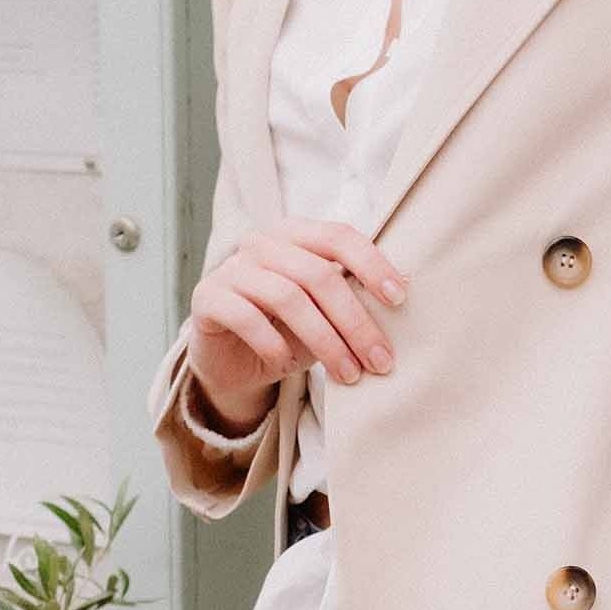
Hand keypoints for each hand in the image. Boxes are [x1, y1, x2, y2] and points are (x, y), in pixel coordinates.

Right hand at [185, 218, 409, 428]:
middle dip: (355, 322)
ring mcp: (231, 268)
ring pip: (287, 297)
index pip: (338, 236)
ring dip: (325, 341)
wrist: (232, 361)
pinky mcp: (207, 298)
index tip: (399, 299)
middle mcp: (261, 243)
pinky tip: (286, 367)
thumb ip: (351, 296)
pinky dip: (273, 345)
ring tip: (349, 374)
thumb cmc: (286, 331)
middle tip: (380, 360)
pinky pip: (246, 317)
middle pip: (318, 275)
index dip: (371, 264)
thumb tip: (403, 293)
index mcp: (295, 235)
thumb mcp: (324, 313)